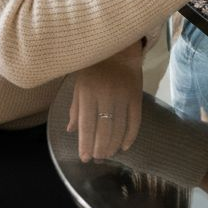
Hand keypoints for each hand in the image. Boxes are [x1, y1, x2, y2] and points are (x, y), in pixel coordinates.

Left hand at [67, 43, 142, 161]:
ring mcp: (123, 96)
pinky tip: (125, 146)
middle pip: (104, 129)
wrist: (119, 48)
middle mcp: (106, 95)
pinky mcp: (137, 96)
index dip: (86, 143)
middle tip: (97, 159)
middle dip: (100, 148)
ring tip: (108, 155)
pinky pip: (135, 120)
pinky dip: (131, 135)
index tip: (84, 158)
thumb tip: (71, 130)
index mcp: (88, 92)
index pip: (87, 124)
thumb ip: (75, 108)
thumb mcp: (79, 85)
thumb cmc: (93, 67)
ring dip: (113, 145)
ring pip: (120, 127)